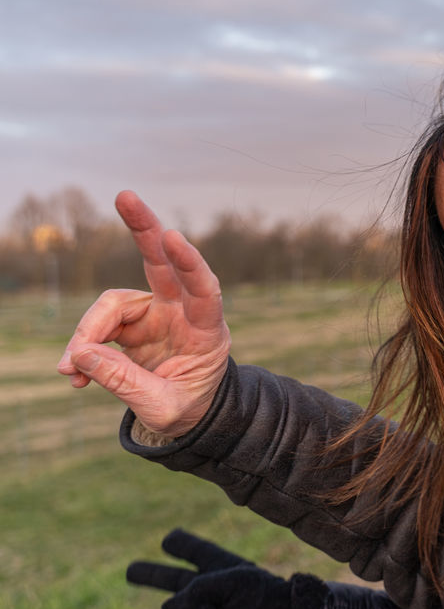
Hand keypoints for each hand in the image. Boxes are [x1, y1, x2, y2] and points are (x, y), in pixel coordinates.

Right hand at [57, 190, 230, 436]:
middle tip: (125, 195)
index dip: (190, 263)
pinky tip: (75, 374)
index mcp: (207, 330)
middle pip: (162, 262)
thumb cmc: (188, 409)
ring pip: (111, 305)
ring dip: (87, 335)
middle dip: (144, 228)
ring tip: (71, 372)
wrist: (188, 413)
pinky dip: (83, 348)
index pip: (205, 290)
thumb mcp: (163, 406)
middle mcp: (182, 312)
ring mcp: (155, 312)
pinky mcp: (131, 321)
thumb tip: (80, 353)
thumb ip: (124, 382)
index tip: (173, 237)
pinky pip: (98, 325)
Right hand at [127, 529, 292, 608]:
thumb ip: (196, 587)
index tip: (169, 539)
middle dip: (152, 574)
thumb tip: (165, 607)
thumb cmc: (263, 596)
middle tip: (130, 570)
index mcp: (221, 566)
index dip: (183, 544)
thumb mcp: (233, 578)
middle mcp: (210, 589)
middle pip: (173, 579)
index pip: (197, 552)